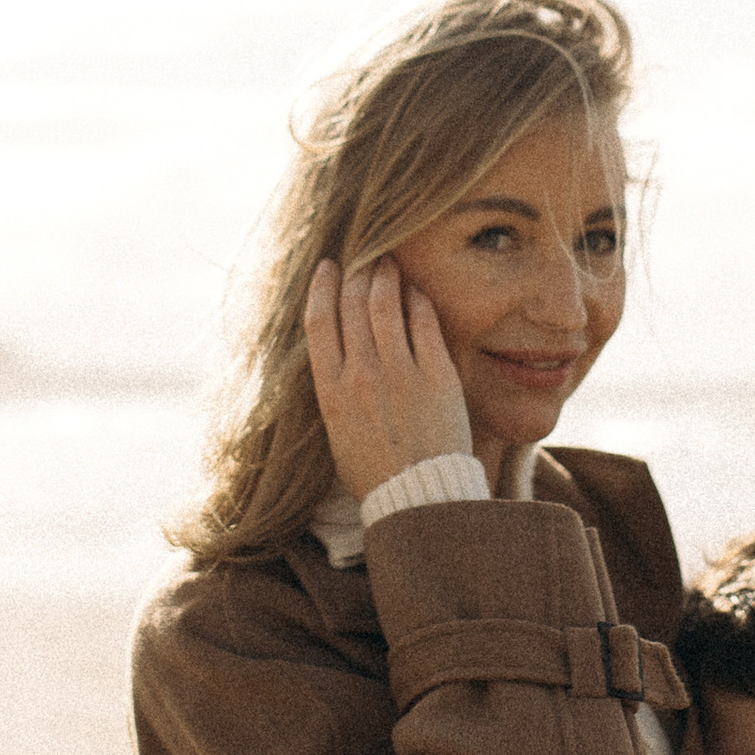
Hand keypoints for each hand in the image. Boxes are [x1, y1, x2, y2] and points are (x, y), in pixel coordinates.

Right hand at [304, 258, 474, 503]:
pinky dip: (417, 299)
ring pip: (386, 303)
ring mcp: (400, 373)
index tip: (328, 267)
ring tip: (390, 264)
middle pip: (352, 303)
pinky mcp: (436, 375)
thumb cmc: (376, 472)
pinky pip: (424, 321)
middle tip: (366, 257)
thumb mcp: (338, 432)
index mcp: (331, 391)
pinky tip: (417, 292)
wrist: (420, 498)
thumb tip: (337, 354)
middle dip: (357, 271)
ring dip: (386, 276)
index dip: (322, 286)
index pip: (318, 321)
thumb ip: (336, 390)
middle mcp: (361, 375)